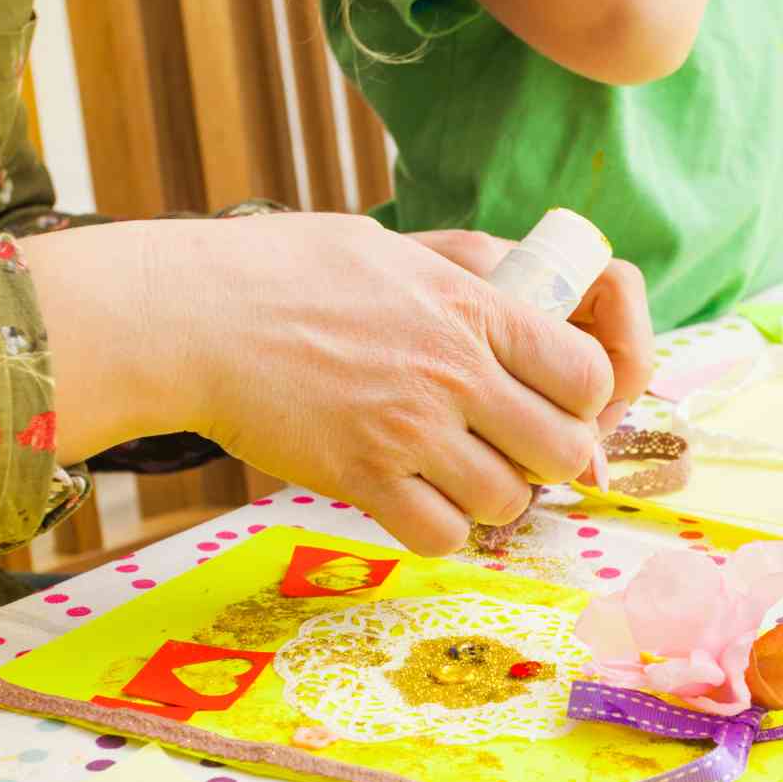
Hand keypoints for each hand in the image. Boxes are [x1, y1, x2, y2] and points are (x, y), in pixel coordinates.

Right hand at [36, 214, 618, 555]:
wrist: (193, 318)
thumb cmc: (286, 272)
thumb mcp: (393, 247)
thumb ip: (468, 270)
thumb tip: (528, 279)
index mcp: (471, 308)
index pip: (589, 373)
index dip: (585, 397)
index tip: (554, 399)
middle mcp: (452, 372)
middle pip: (562, 449)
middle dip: (548, 457)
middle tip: (512, 448)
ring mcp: (408, 430)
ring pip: (507, 500)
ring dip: (492, 496)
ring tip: (457, 474)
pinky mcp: (362, 478)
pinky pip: (441, 534)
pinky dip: (439, 528)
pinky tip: (414, 500)